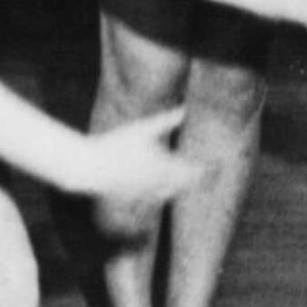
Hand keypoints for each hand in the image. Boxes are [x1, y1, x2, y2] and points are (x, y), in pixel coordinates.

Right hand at [81, 106, 201, 209]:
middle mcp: (159, 182)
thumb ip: (167, 120)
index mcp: (163, 166)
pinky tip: (165, 188)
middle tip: (209, 174)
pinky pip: (156, 197)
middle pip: (186, 184)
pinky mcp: (135, 196)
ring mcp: (146, 192)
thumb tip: (185, 109)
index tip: (216, 165)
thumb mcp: (143, 129)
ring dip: (182, 187)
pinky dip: (165, 192)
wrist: (90, 167)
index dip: (206, 169)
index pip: (193, 170)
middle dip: (198, 179)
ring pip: (172, 192)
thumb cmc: (115, 144)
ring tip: (190, 182)